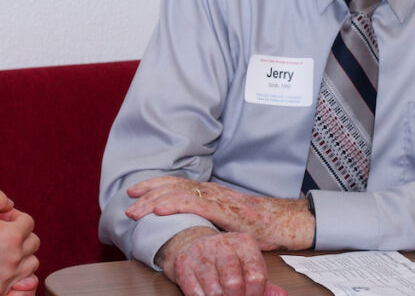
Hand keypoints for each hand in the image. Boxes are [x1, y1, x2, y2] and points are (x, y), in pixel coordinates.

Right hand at [0, 190, 39, 294]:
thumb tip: (9, 205)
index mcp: (12, 235)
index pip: (28, 221)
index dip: (13, 216)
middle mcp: (14, 257)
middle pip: (33, 241)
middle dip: (20, 234)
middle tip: (1, 233)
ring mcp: (8, 276)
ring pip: (31, 263)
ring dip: (22, 254)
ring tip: (3, 250)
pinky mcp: (0, 289)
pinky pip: (20, 280)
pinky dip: (15, 272)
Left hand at [126, 176, 313, 250]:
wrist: (286, 222)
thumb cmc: (262, 226)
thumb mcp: (230, 223)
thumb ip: (211, 221)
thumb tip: (193, 229)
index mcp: (212, 193)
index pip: (178, 185)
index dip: (155, 186)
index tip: (136, 192)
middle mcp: (212, 191)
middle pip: (173, 185)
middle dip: (148, 190)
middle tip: (128, 197)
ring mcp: (217, 198)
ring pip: (178, 193)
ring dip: (153, 200)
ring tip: (135, 208)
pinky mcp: (224, 209)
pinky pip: (193, 204)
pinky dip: (173, 204)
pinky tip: (158, 209)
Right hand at [158, 227, 286, 295]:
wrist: (192, 242)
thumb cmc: (225, 258)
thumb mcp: (248, 266)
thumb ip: (264, 284)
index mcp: (244, 243)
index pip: (256, 276)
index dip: (255, 294)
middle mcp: (223, 244)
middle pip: (233, 284)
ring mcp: (201, 252)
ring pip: (214, 291)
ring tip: (220, 294)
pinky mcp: (183, 263)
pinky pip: (195, 293)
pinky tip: (206, 293)